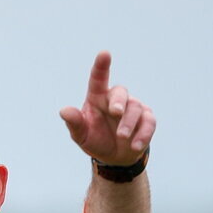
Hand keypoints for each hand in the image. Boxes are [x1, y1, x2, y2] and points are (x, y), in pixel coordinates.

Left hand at [59, 51, 155, 165]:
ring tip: (122, 137)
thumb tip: (64, 111)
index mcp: (97, 97)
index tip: (104, 54)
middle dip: (119, 101)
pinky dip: (143, 133)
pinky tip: (135, 145)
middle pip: (121, 92)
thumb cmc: (96, 140)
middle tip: (116, 112)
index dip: (101, 66)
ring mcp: (133, 108)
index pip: (98, 79)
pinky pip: (149, 122)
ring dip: (128, 123)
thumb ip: (74, 123)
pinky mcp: (146, 119)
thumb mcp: (81, 136)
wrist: (114, 157)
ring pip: (135, 107)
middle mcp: (116, 99)